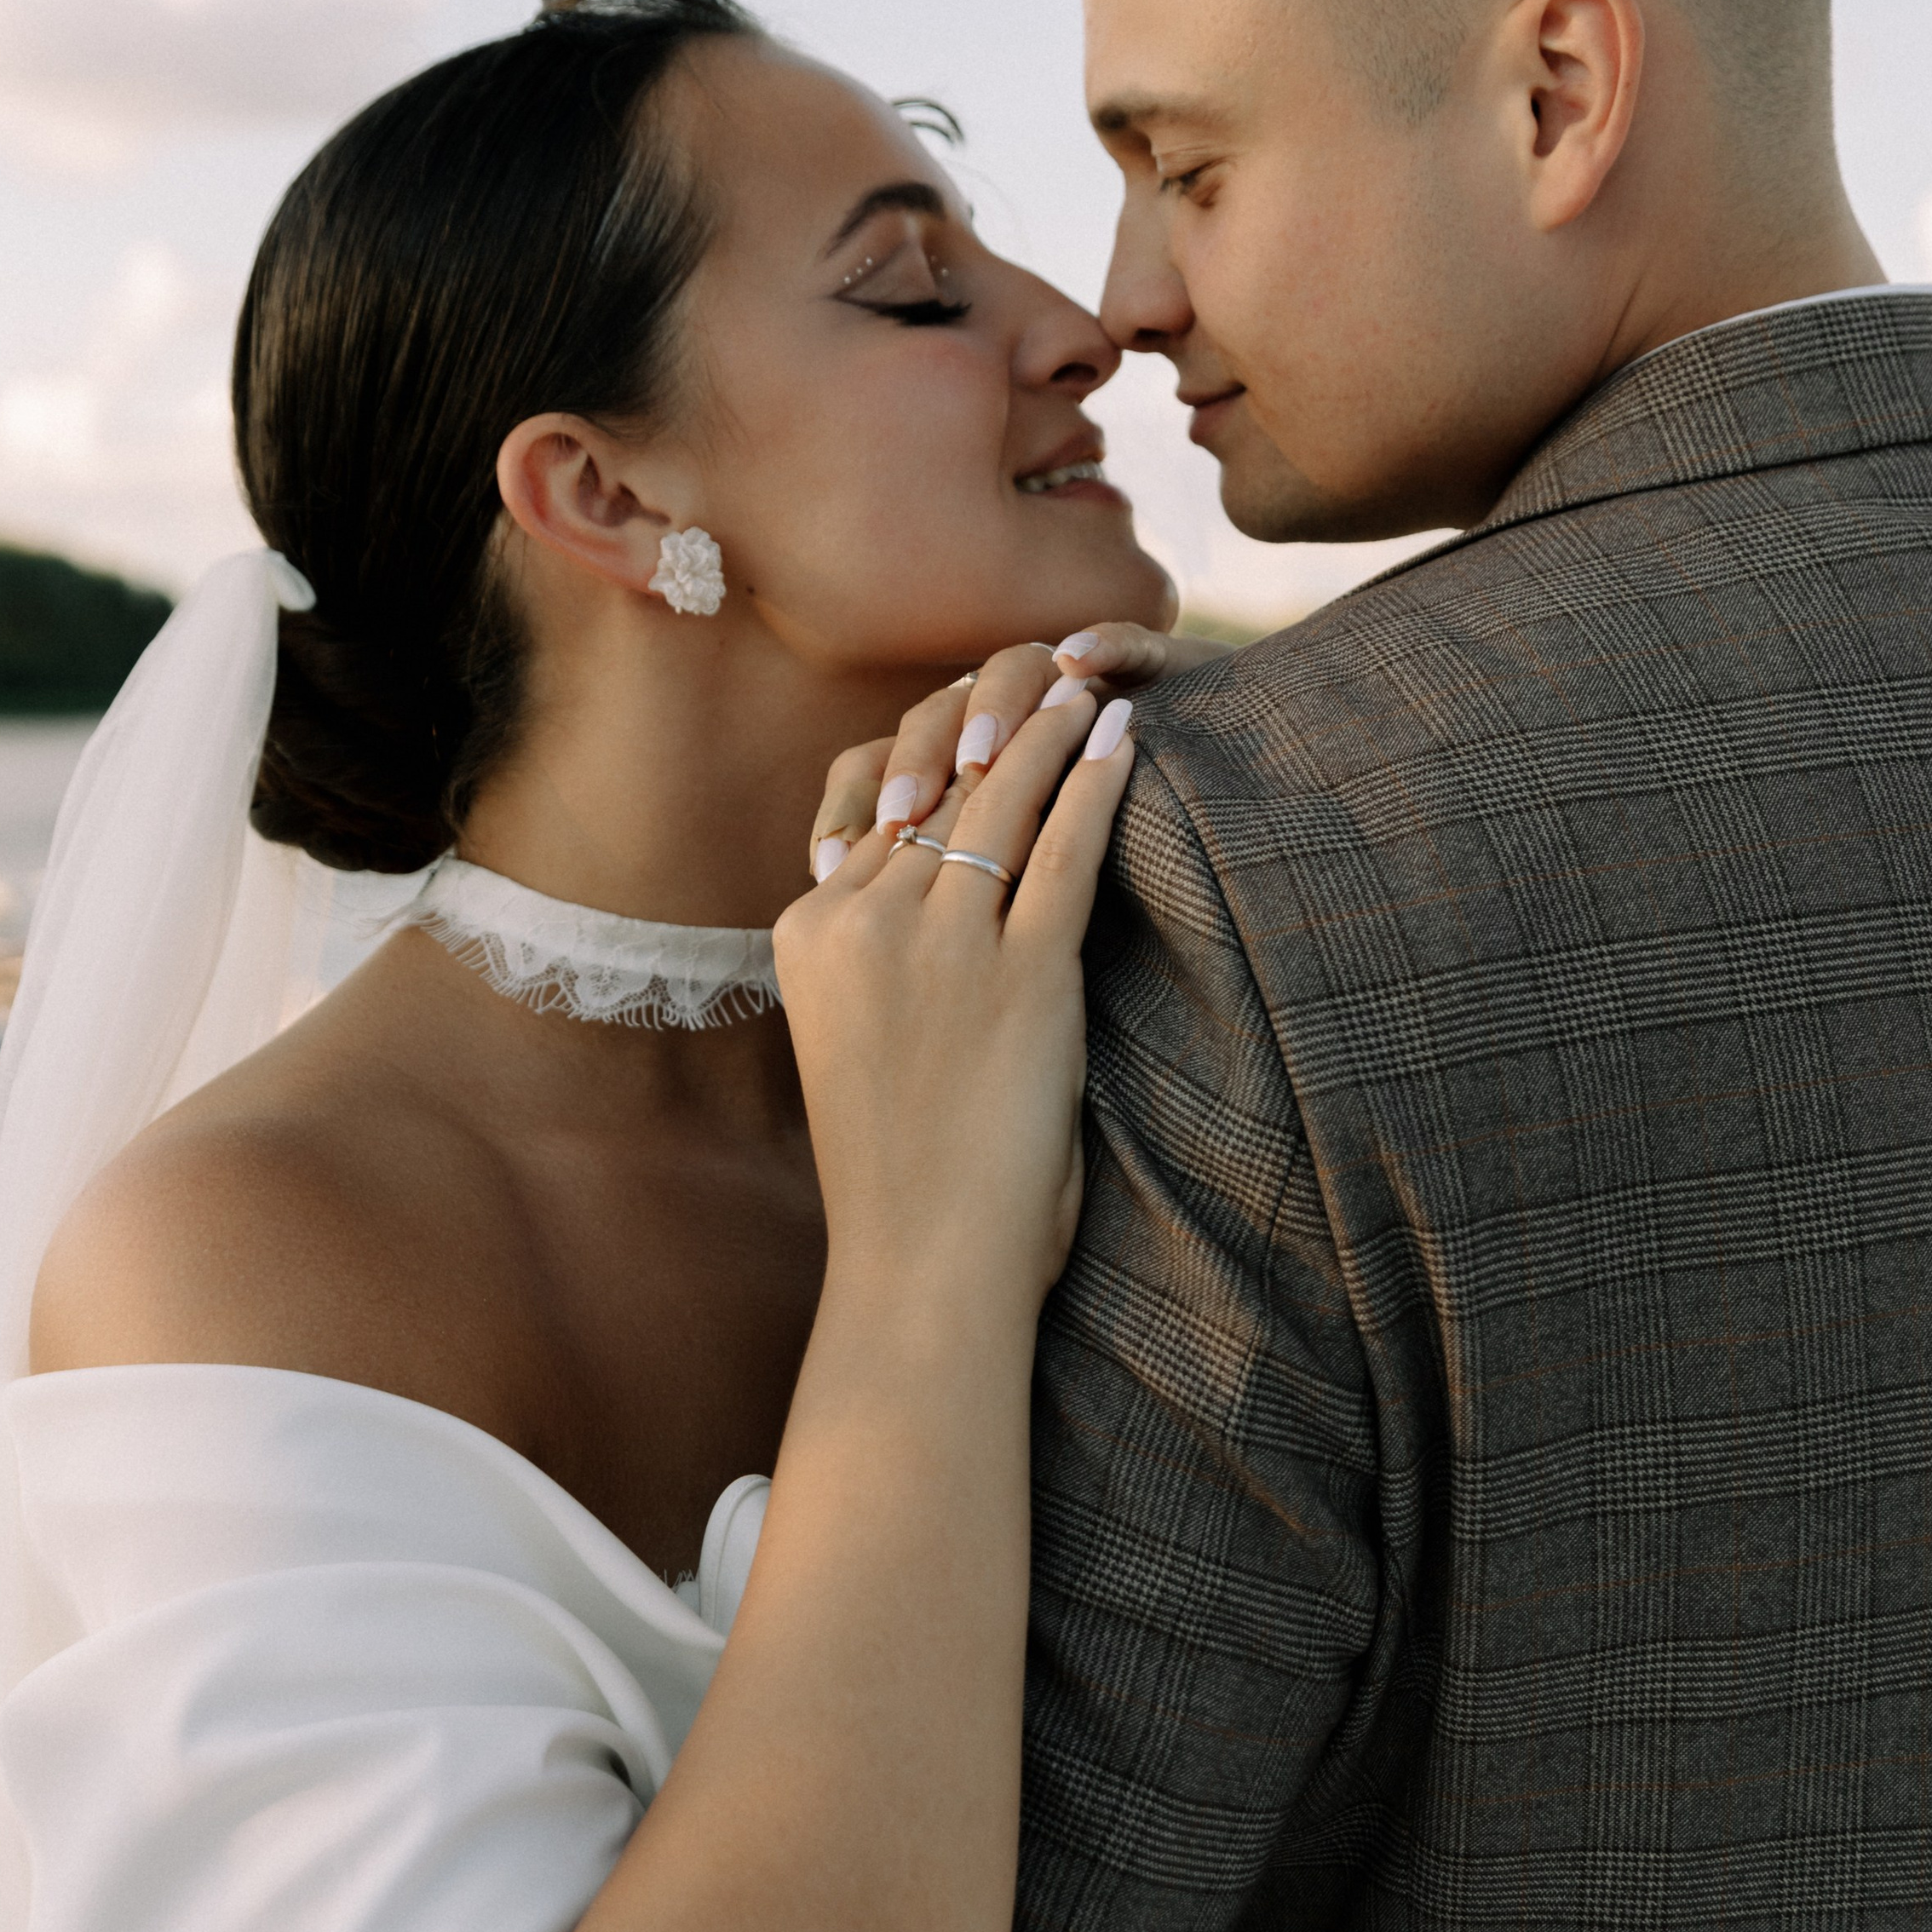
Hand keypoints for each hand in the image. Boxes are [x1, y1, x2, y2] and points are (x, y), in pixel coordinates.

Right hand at [773, 684, 1135, 1310]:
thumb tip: (929, 893)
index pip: (878, 817)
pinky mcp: (1023, 974)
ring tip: (1084, 684)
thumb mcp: (855, 1040)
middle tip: (1041, 671)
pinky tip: (1124, 738)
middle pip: (936, 789)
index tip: (979, 724)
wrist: (922, 1260)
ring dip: (1048, 729)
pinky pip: (1065, 850)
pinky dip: (1100, 784)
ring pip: (1001, 799)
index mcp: (807, 934)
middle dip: (993, 721)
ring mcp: (942, 943)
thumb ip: (874, 960)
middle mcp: (862, 920)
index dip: (935, 763)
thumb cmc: (901, 1170)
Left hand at [806, 624, 1221, 880]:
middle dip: (920, 759)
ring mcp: (1070, 684)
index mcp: (957, 775)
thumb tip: (828, 904)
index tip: (827, 859)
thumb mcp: (995, 913)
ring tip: (987, 749)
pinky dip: (1104, 645)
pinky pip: (1118, 641)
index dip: (860, 803)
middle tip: (898, 811)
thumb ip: (924, 885)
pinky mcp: (1143, 661)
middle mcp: (1004, 720)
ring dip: (1001, 702)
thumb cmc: (1070, 897)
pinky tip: (1080, 658)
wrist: (1203, 819)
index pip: (885, 766)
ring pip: (1015, 670)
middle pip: (941, 713)